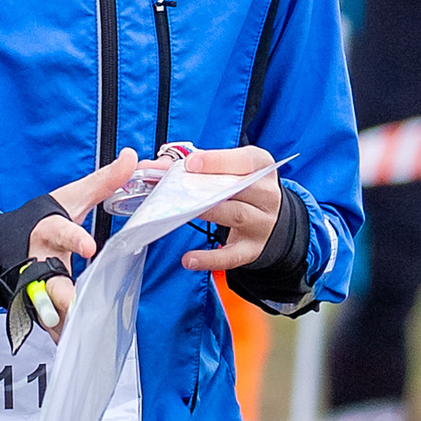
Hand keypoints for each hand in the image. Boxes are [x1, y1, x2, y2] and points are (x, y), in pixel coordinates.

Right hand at [22, 150, 139, 339]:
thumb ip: (104, 181)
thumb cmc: (45, 219)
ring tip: (70, 334)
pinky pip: (47, 323)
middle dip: (59, 293)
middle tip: (71, 304)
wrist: (4, 244)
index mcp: (49, 230)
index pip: (61, 232)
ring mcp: (33, 283)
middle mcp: (38, 259)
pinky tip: (67, 345)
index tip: (89, 247)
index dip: (74, 239)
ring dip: (56, 321)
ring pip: (43, 306)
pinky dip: (57, 335)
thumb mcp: (72, 198)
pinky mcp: (34, 302)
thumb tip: (132, 157)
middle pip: (47, 279)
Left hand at [178, 147, 283, 273]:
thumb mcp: (227, 169)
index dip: (217, 161)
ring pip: (236, 216)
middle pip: (241, 188)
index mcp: (261, 166)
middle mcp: (266, 194)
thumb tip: (150, 167)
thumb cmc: (238, 186)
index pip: (244, 160)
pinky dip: (209, 259)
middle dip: (209, 187)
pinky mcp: (252, 249)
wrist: (269, 218)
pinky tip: (188, 259)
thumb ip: (192, 165)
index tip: (190, 164)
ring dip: (208, 213)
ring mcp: (262, 223)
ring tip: (181, 213)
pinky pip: (231, 255)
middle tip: (179, 189)